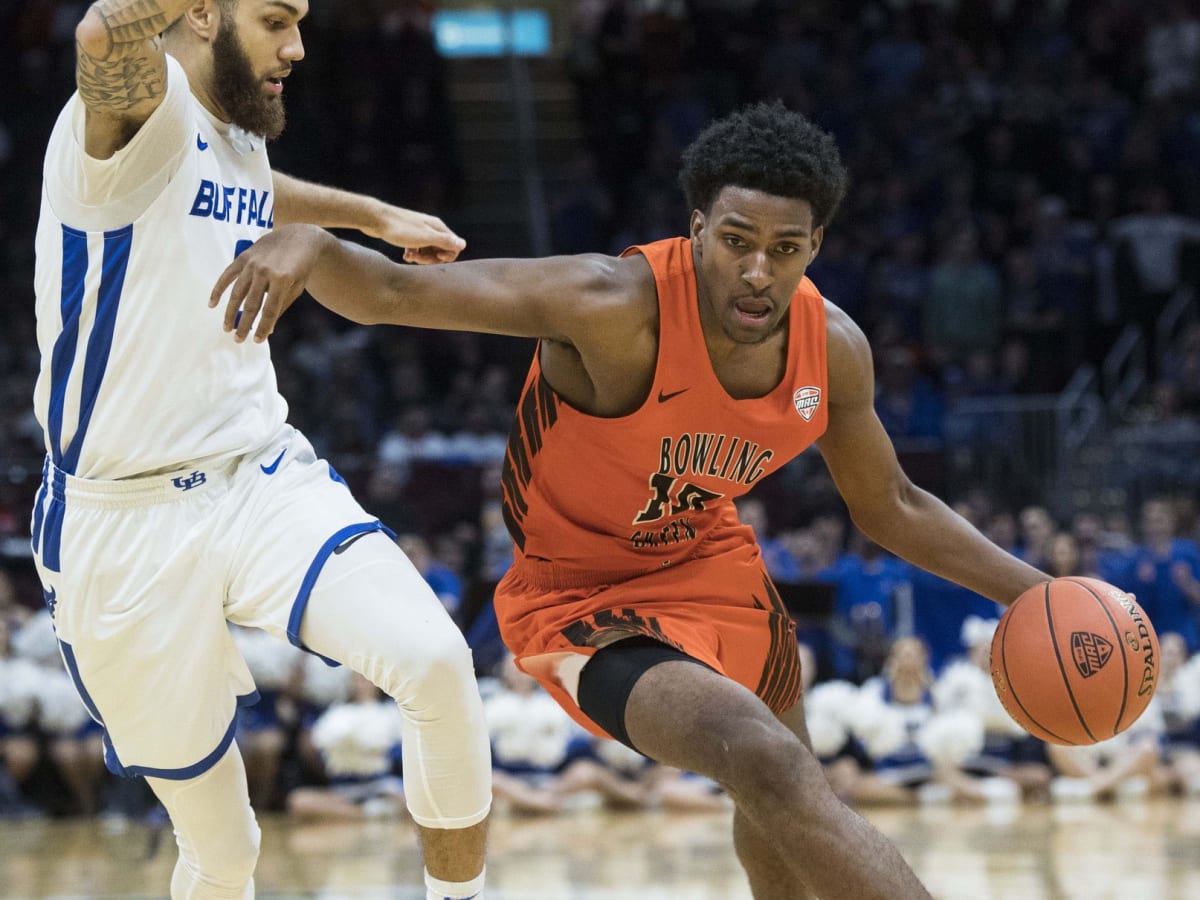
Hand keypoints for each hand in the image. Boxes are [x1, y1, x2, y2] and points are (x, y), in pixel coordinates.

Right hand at [209, 224, 329, 343]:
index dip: (263, 327)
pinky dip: (218, 289)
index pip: (270, 310)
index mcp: (282, 280)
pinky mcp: (244, 257)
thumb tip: (268, 329)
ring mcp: (253, 263)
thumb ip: (281, 306)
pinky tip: (212, 304)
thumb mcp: (297, 287)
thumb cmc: (301, 267)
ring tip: (227, 328)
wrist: (299, 237)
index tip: (257, 341)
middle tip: (238, 339)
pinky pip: (228, 275)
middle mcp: (265, 271)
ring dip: (231, 312)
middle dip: (244, 324)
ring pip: (237, 293)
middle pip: (251, 304)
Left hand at [363, 205, 465, 263]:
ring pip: (428, 251)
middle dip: (431, 259)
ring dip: (421, 258)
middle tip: (417, 259)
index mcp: (438, 227)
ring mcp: (419, 232)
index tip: (435, 259)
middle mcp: (431, 228)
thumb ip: (444, 241)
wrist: (375, 219)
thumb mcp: (424, 237)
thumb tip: (463, 244)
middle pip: (441, 250)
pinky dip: (413, 254)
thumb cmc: (400, 228)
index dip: (446, 257)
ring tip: (409, 257)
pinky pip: (417, 249)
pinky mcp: (409, 235)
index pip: (454, 246)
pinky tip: (405, 256)